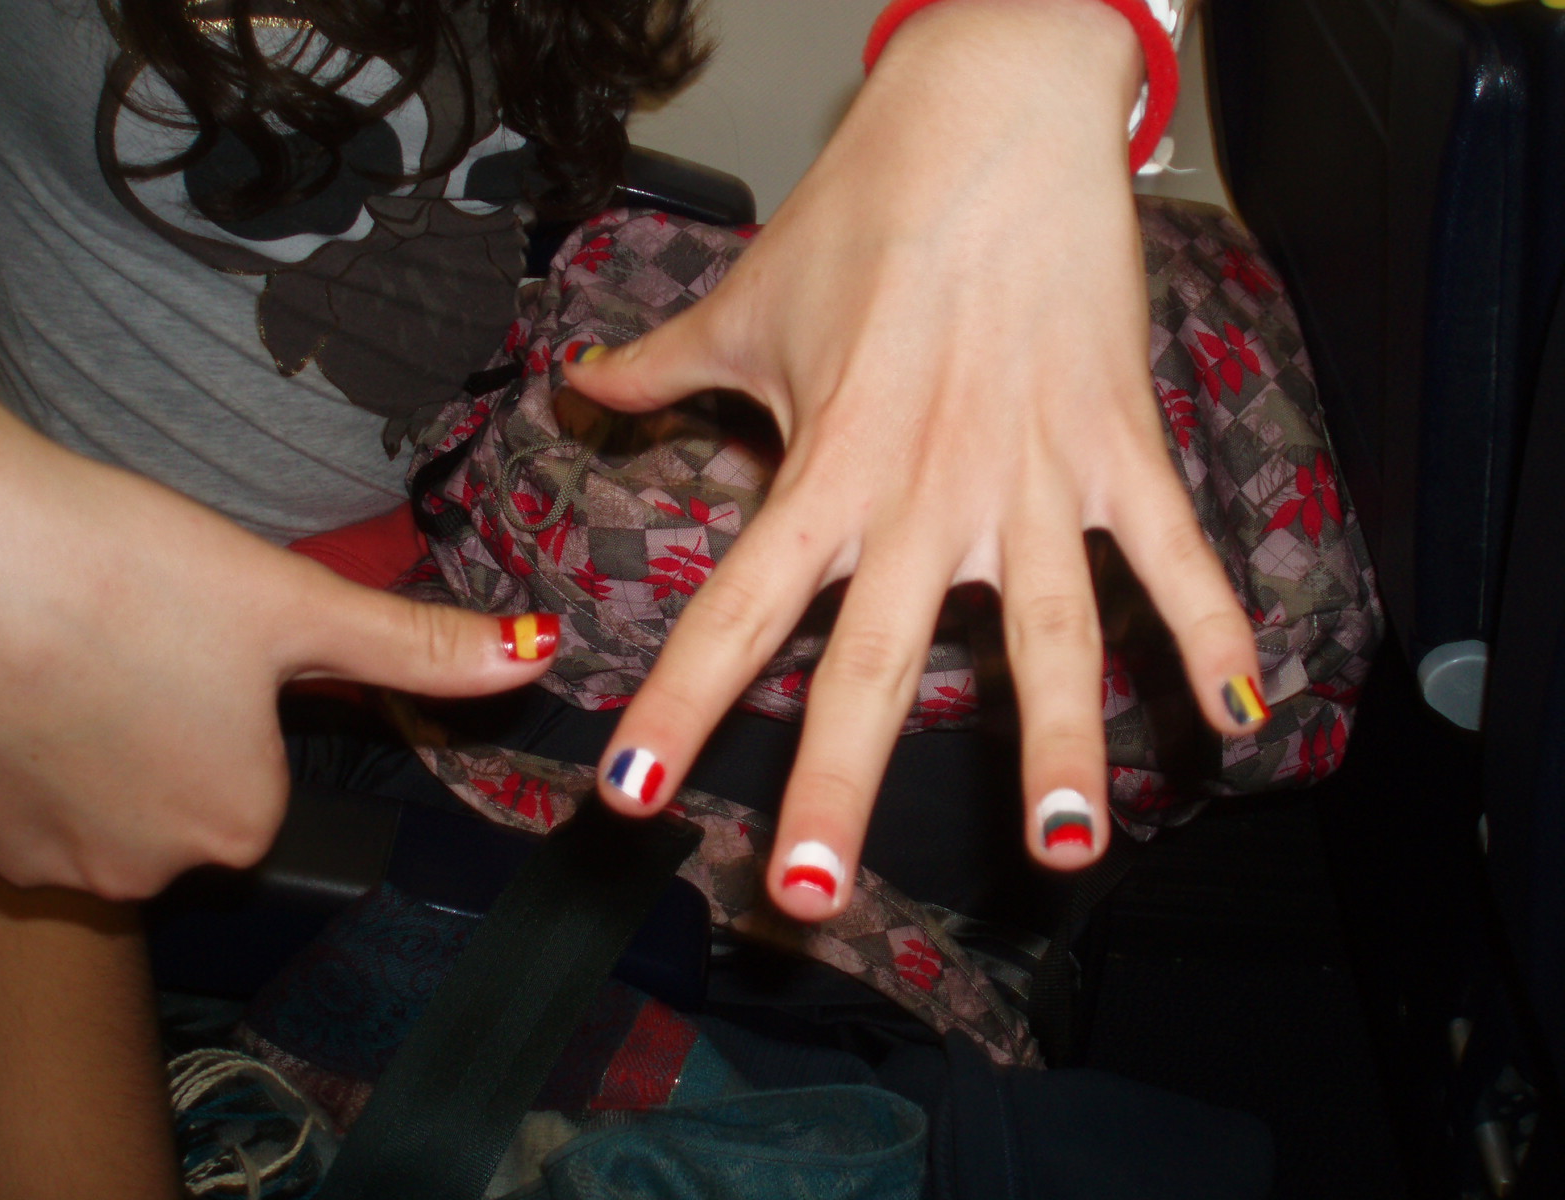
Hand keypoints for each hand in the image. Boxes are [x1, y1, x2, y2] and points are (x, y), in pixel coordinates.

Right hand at [0, 381, 556, 898]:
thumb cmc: (128, 571)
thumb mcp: (297, 605)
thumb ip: (420, 648)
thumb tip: (539, 656)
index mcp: (237, 822)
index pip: (261, 778)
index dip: (233, 702)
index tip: (195, 642)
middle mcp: (142, 870)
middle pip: (180, 794)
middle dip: (163, 727)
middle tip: (128, 636)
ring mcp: (40, 864)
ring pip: (95, 799)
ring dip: (87, 739)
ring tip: (65, 650)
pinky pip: (15, 803)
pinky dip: (19, 751)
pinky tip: (10, 678)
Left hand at [568, 0, 1262, 918]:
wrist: (990, 113)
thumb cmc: (864, 214)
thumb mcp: (747, 304)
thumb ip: (661, 367)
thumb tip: (578, 385)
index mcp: (826, 467)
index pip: (733, 609)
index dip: (677, 707)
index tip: (632, 798)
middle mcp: (924, 492)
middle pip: (876, 660)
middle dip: (842, 782)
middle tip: (809, 894)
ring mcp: (1031, 476)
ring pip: (1048, 633)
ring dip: (1059, 746)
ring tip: (1062, 851)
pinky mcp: (1118, 444)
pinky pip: (1175, 552)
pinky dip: (1216, 628)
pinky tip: (1245, 717)